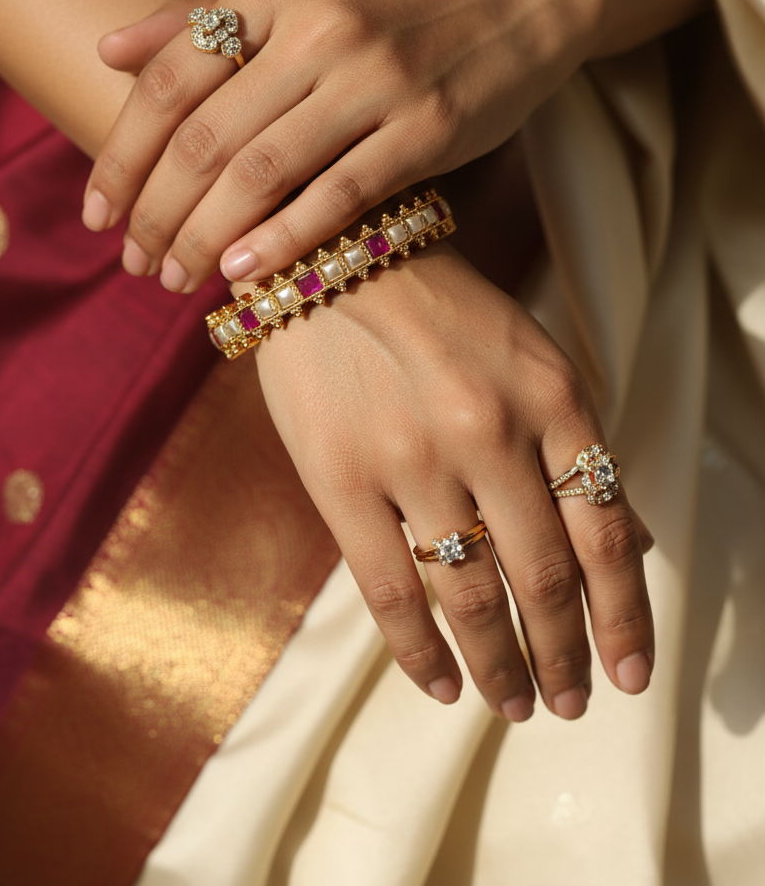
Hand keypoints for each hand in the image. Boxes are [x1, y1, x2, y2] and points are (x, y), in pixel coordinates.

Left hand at [82, 0, 704, 292]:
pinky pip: (340, 195)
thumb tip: (105, 48)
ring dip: (206, 236)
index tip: (98, 210)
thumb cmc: (389, 7)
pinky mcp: (429, 128)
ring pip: (264, 172)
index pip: (171, 77)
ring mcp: (379, 78)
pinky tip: (244, 274)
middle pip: (206, 136)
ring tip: (176, 276)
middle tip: (133, 261)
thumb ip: (203, 17)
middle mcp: (322, 27)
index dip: (123, 151)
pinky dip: (283, 239)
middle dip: (157, 210)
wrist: (516, 0)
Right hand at [252, 244, 654, 719]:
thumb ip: (578, 447)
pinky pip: (389, 591)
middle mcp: (490, 431)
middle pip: (543, 578)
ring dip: (501, 667)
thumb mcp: (531, 357)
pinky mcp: (340, 478)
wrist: (330, 260)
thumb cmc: (441, 311)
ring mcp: (412, 458)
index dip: (625, 616)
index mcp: (552, 396)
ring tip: (516, 705)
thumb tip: (636, 542)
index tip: (632, 673)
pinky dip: (421, 653)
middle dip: (563, 657)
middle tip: (571, 703)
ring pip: (470, 596)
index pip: (606, 533)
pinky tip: (443, 686)